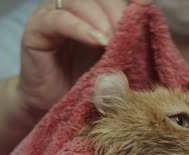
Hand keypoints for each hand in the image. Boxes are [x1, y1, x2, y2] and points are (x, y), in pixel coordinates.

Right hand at [16, 0, 149, 119]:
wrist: (59, 110)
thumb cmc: (92, 87)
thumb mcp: (117, 63)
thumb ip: (130, 45)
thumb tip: (150, 28)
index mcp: (97, 13)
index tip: (146, 5)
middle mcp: (75, 9)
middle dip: (116, 10)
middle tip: (127, 31)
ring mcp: (54, 16)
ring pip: (78, 1)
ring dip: (100, 18)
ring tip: (112, 41)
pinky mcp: (37, 30)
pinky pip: (57, 20)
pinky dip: (80, 28)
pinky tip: (97, 41)